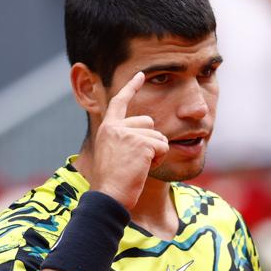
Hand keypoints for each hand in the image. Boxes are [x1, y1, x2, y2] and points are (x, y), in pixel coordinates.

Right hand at [91, 72, 168, 208]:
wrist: (108, 196)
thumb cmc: (112, 183)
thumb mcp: (113, 155)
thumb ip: (125, 140)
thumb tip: (147, 132)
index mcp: (107, 128)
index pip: (120, 101)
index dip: (131, 87)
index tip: (140, 74)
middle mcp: (116, 127)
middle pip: (150, 122)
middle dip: (151, 141)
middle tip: (136, 162)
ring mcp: (128, 134)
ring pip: (159, 136)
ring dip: (155, 154)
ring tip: (137, 167)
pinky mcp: (141, 143)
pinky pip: (163, 147)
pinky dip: (158, 160)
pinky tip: (143, 169)